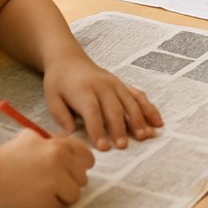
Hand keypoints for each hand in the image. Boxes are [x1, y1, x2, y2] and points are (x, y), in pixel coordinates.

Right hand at [0, 129, 94, 207]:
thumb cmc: (6, 158)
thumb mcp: (30, 137)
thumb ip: (53, 140)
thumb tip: (71, 146)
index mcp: (59, 146)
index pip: (87, 156)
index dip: (82, 164)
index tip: (75, 169)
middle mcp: (60, 162)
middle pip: (83, 177)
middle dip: (72, 181)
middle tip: (55, 182)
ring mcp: (55, 182)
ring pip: (75, 193)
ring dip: (63, 195)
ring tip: (44, 190)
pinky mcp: (47, 201)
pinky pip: (59, 206)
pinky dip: (50, 205)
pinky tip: (34, 198)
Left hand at [43, 57, 162, 150]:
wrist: (69, 60)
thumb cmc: (59, 82)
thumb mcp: (51, 98)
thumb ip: (60, 116)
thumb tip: (70, 133)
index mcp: (84, 91)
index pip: (93, 112)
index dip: (98, 129)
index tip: (103, 147)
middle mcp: (103, 86)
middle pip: (114, 109)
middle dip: (120, 128)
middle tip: (124, 146)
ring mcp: (115, 84)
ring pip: (130, 102)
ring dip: (138, 120)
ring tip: (144, 136)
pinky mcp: (123, 85)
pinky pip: (139, 96)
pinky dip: (149, 108)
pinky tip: (157, 122)